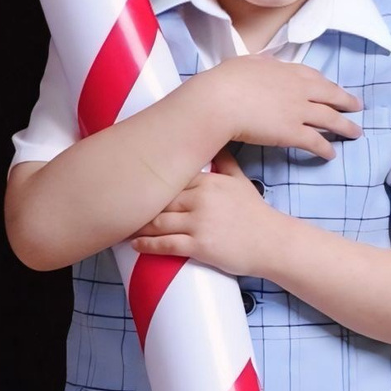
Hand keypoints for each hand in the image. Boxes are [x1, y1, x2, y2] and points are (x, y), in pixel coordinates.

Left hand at [129, 155, 288, 277]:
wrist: (273, 243)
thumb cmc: (256, 214)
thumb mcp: (240, 182)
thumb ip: (225, 164)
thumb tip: (217, 145)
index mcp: (208, 181)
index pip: (171, 178)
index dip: (150, 182)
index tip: (131, 182)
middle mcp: (201, 198)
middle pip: (160, 199)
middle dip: (139, 204)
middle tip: (118, 207)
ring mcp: (200, 222)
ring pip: (158, 222)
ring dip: (138, 226)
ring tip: (123, 227)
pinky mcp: (200, 246)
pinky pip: (166, 244)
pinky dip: (147, 245)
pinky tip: (135, 245)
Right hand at [202, 53, 359, 156]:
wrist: (221, 100)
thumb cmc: (226, 80)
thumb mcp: (246, 63)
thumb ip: (262, 63)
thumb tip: (268, 62)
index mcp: (286, 71)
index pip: (313, 76)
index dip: (326, 84)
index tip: (334, 88)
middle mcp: (298, 90)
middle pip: (330, 95)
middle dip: (346, 101)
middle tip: (358, 106)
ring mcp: (298, 111)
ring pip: (330, 119)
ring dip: (345, 126)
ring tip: (356, 132)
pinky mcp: (292, 133)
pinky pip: (315, 142)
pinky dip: (325, 148)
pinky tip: (331, 154)